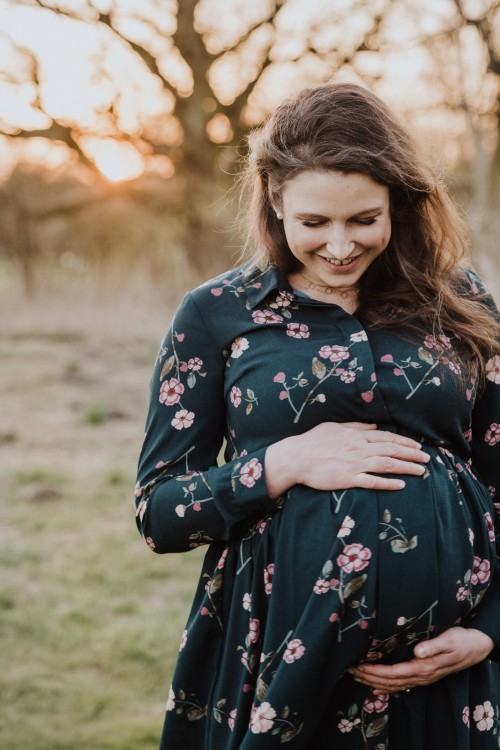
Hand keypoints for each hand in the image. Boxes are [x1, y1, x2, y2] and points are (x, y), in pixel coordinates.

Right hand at [265, 422, 429, 498]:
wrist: (296, 457)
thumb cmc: (313, 441)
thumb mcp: (334, 427)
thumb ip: (355, 426)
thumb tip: (373, 426)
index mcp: (357, 435)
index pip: (387, 437)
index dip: (405, 442)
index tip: (418, 447)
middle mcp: (359, 448)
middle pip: (392, 450)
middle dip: (412, 454)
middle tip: (428, 459)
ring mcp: (354, 464)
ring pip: (387, 464)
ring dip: (406, 467)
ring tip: (421, 471)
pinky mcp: (347, 478)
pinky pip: (372, 481)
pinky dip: (388, 483)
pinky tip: (401, 484)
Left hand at [347, 627, 493, 693]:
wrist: (477, 648)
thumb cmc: (462, 640)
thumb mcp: (449, 639)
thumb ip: (432, 646)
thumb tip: (417, 651)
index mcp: (424, 667)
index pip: (394, 672)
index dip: (375, 671)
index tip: (358, 666)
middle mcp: (421, 676)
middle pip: (389, 681)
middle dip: (368, 677)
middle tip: (348, 670)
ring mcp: (422, 678)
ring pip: (393, 685)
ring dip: (373, 681)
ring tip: (355, 675)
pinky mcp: (423, 675)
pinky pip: (401, 685)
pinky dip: (386, 688)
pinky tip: (374, 688)